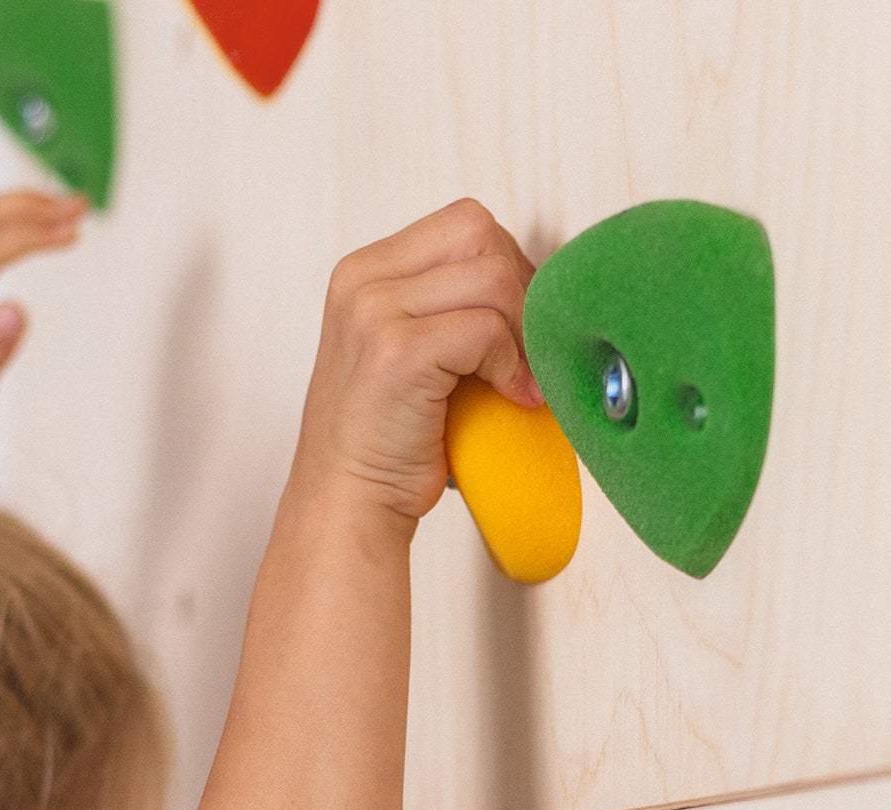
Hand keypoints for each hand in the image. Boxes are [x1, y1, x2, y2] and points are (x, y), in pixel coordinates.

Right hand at [293, 199, 542, 523]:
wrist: (349, 504)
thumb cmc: (390, 441)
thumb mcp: (415, 352)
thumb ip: (452, 307)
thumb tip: (540, 286)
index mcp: (365, 272)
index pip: (465, 225)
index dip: (509, 268)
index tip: (520, 326)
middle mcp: (362, 281)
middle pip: (481, 236)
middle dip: (522, 293)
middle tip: (528, 353)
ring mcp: (373, 312)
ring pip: (492, 279)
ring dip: (522, 333)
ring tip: (521, 381)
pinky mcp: (396, 351)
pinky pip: (486, 330)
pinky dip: (511, 365)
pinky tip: (512, 398)